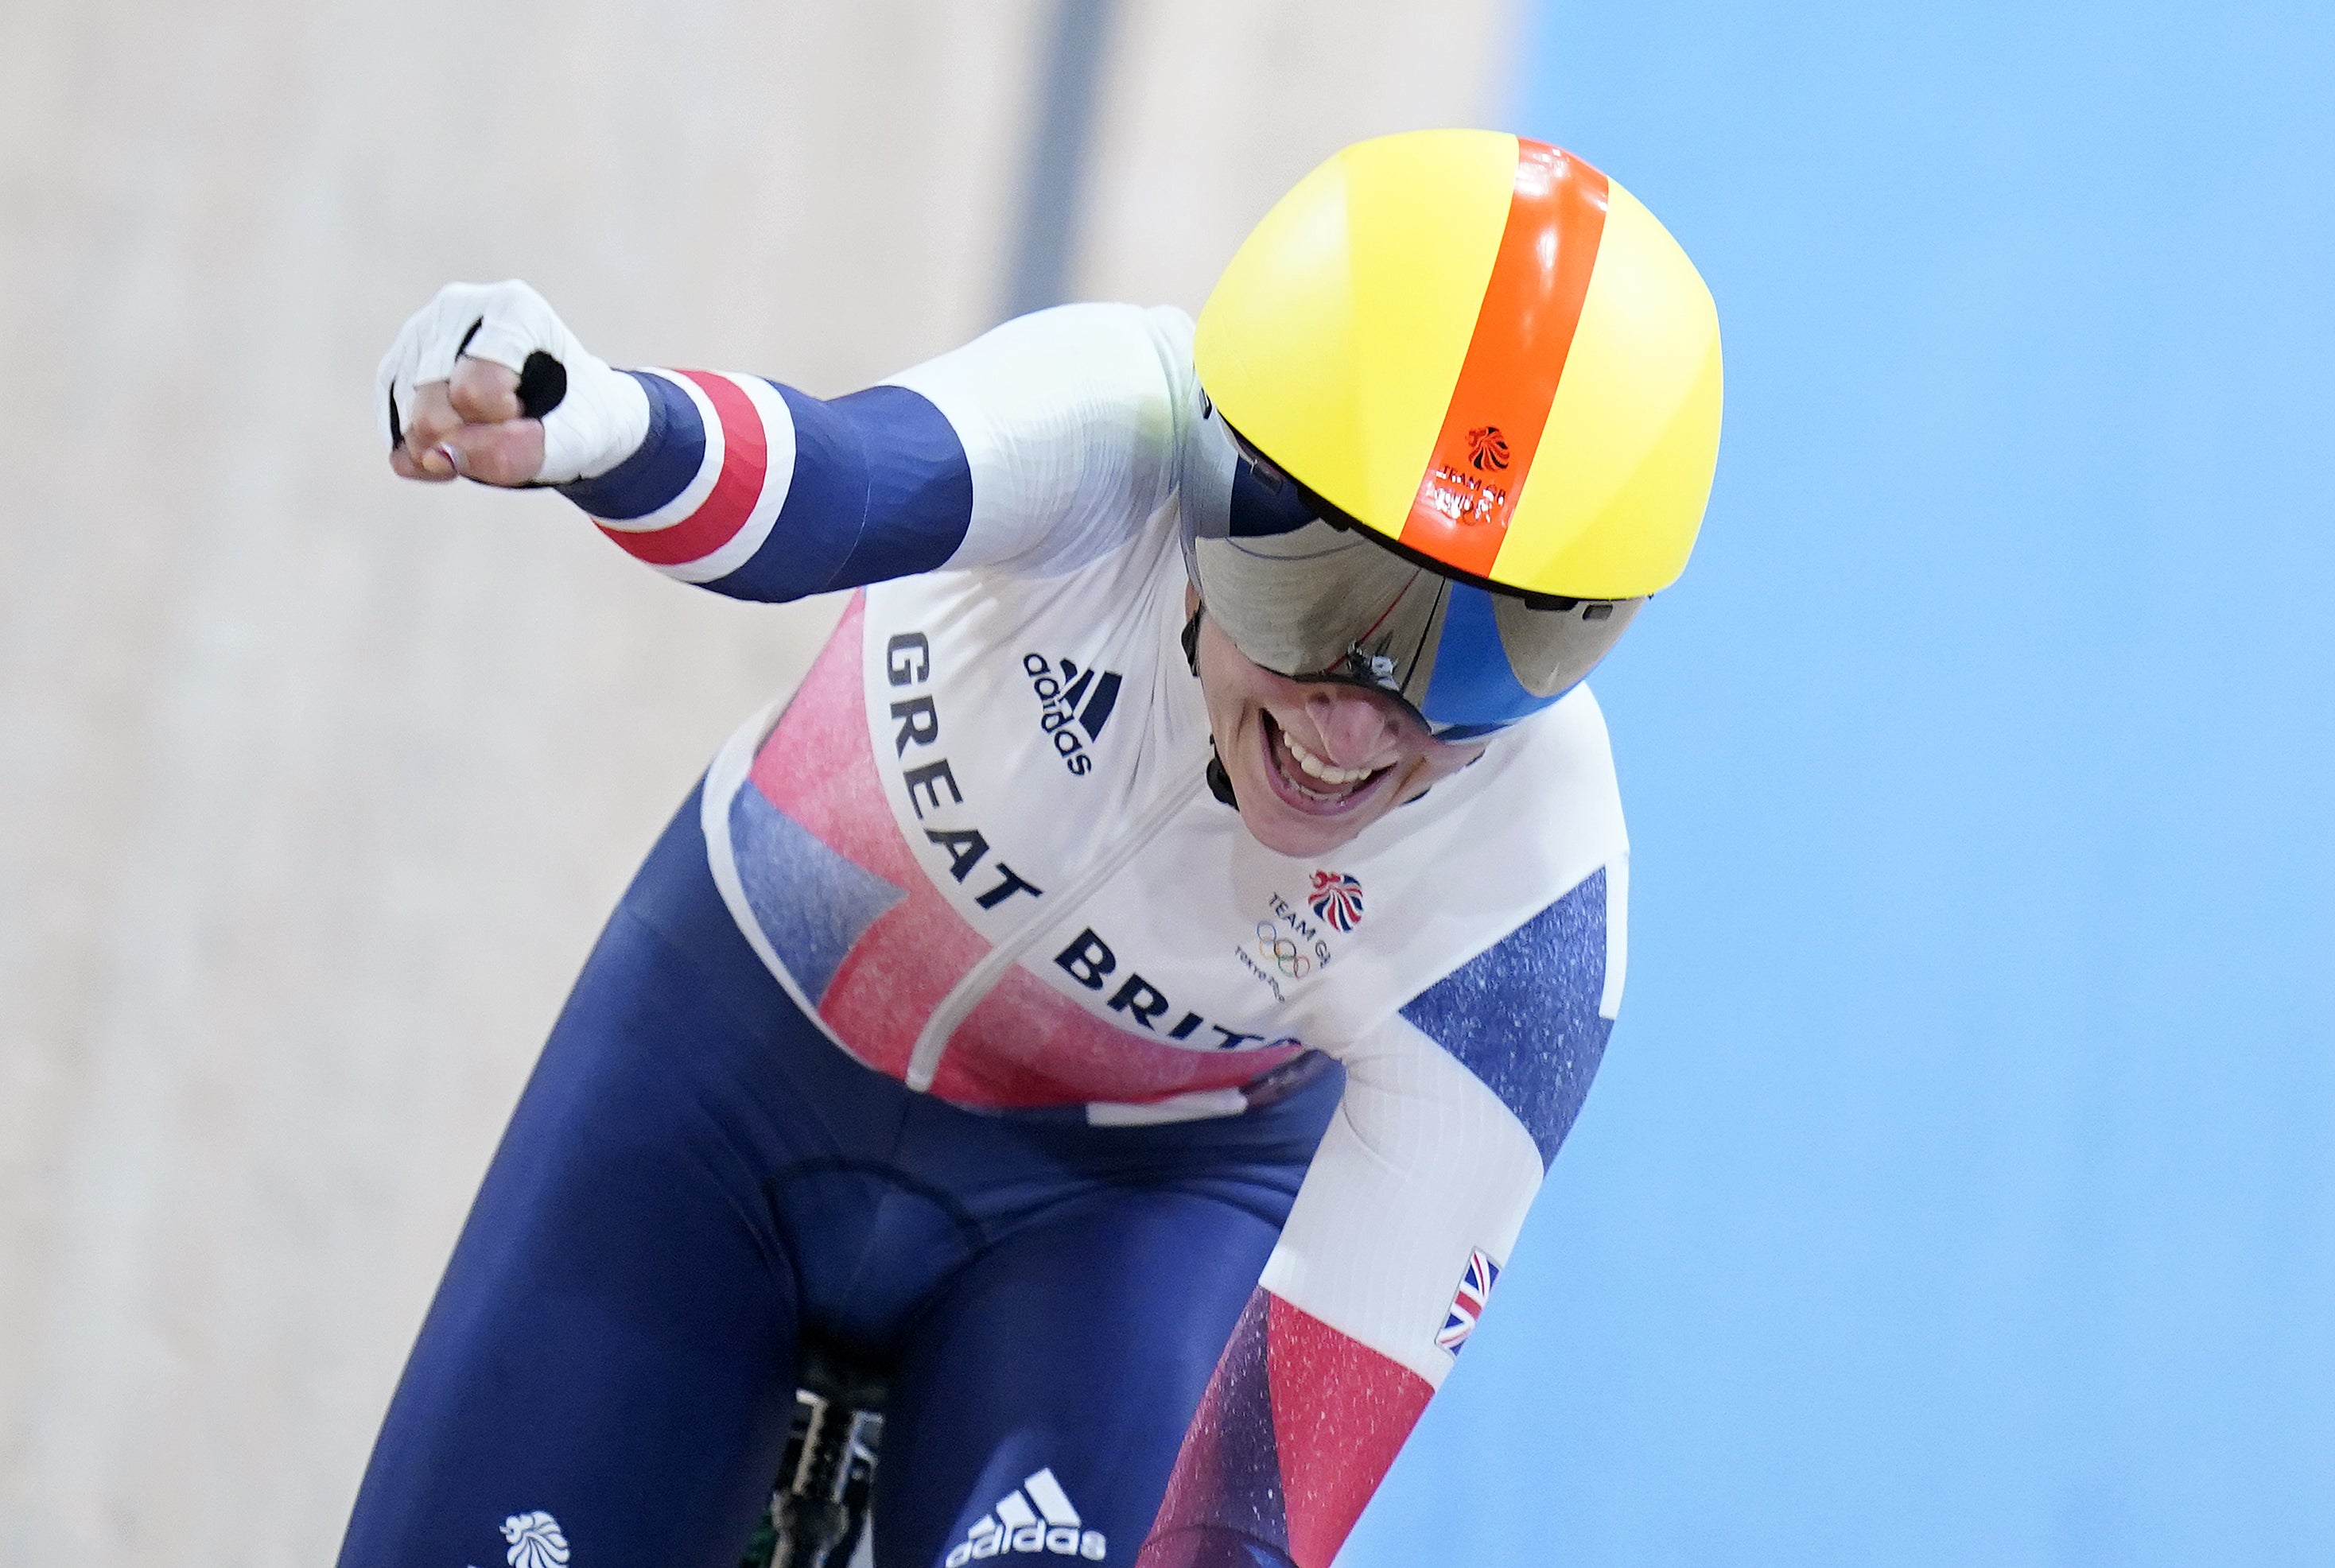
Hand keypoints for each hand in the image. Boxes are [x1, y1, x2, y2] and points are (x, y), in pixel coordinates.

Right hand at [376, 280, 650, 486]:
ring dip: (454, 452)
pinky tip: (464, 453)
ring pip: (409, 425)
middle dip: (475, 437)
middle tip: (514, 424)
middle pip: (434, 407)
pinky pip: (396, 441)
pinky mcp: (395, 372)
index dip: (505, 421)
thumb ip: (516, 451)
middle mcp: (457, 310)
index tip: (530, 407)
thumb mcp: (572, 442)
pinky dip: (429, 463)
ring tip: (493, 433)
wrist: (571, 416)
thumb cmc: (579, 418)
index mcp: (512, 309)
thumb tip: (437, 457)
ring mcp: (418, 337)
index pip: (475, 391)